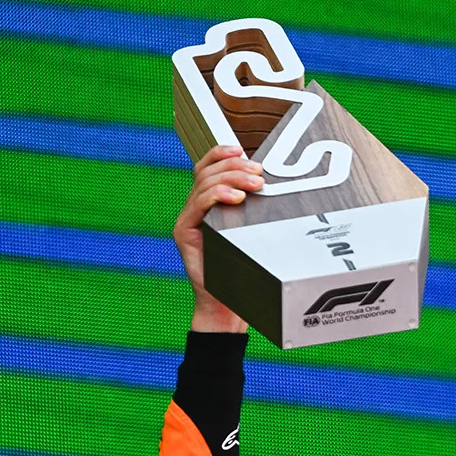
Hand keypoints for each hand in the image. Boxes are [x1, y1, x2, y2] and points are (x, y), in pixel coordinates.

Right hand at [174, 144, 263, 332]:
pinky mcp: (184, 232)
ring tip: (255, 184)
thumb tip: (271, 188)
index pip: (208, 168)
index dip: (222, 154)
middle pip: (207, 171)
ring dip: (232, 178)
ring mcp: (187, 220)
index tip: (243, 150)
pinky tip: (236, 198)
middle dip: (235, 166)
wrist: (225, 305)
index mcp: (206, 205)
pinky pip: (198, 204)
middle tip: (259, 172)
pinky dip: (218, 196)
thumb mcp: (250, 234)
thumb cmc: (241, 271)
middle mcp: (194, 209)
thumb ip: (252, 211)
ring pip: (204, 183)